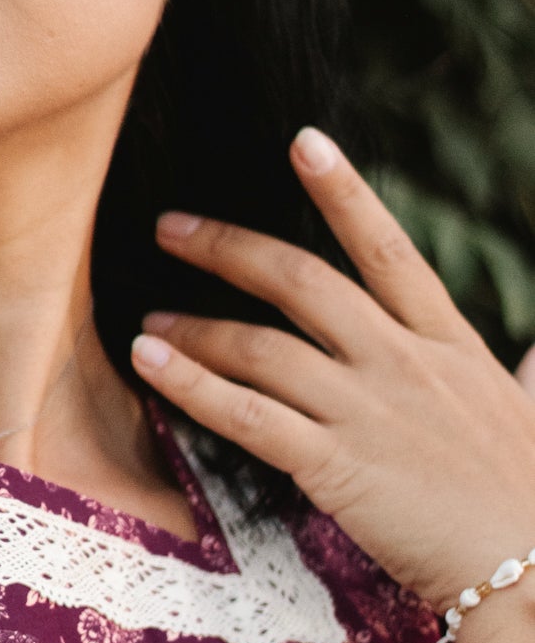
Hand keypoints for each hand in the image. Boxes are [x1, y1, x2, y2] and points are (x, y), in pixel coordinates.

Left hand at [129, 126, 534, 612]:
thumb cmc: (532, 501)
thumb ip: (532, 376)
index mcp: (450, 343)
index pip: (388, 248)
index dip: (343, 191)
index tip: (304, 141)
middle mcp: (403, 362)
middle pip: (301, 280)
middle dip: (228, 247)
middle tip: (170, 227)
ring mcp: (369, 411)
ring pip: (262, 347)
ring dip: (194, 328)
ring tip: (147, 322)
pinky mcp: (337, 466)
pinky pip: (247, 415)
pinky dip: (191, 385)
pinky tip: (150, 364)